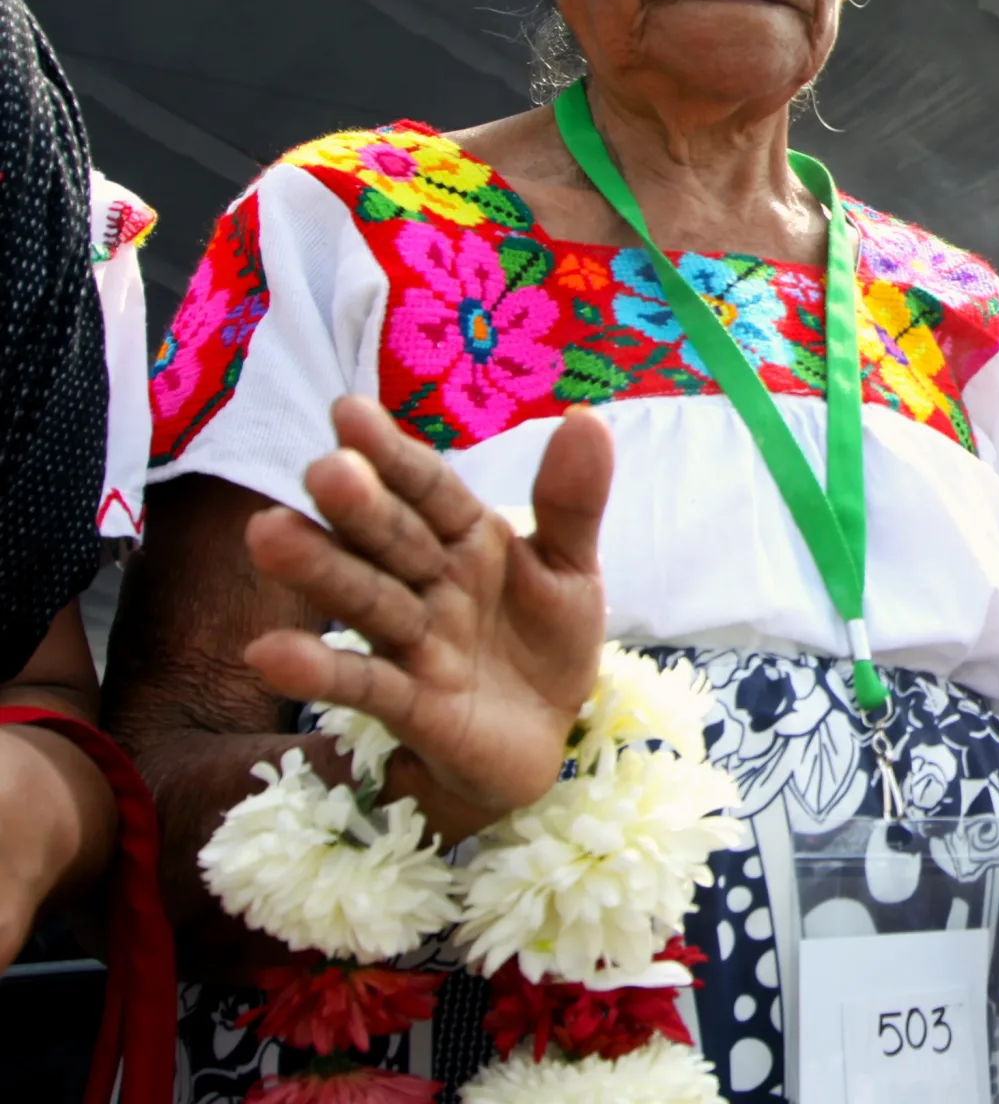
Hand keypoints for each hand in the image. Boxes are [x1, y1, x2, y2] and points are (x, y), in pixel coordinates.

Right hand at [241, 396, 610, 839]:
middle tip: (323, 470)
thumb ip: (572, 501)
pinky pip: (364, 685)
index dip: (394, 454)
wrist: (549, 732)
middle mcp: (428, 583)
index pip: (428, 489)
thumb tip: (584, 417)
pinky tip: (271, 655)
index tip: (349, 411)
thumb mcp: (571, 566)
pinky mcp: (412, 706)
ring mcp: (415, 644)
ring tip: (268, 534)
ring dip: (321, 572)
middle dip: (358, 507)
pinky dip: (320, 672)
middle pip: (389, 539)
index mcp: (465, 537)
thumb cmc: (545, 638)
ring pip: (366, 601)